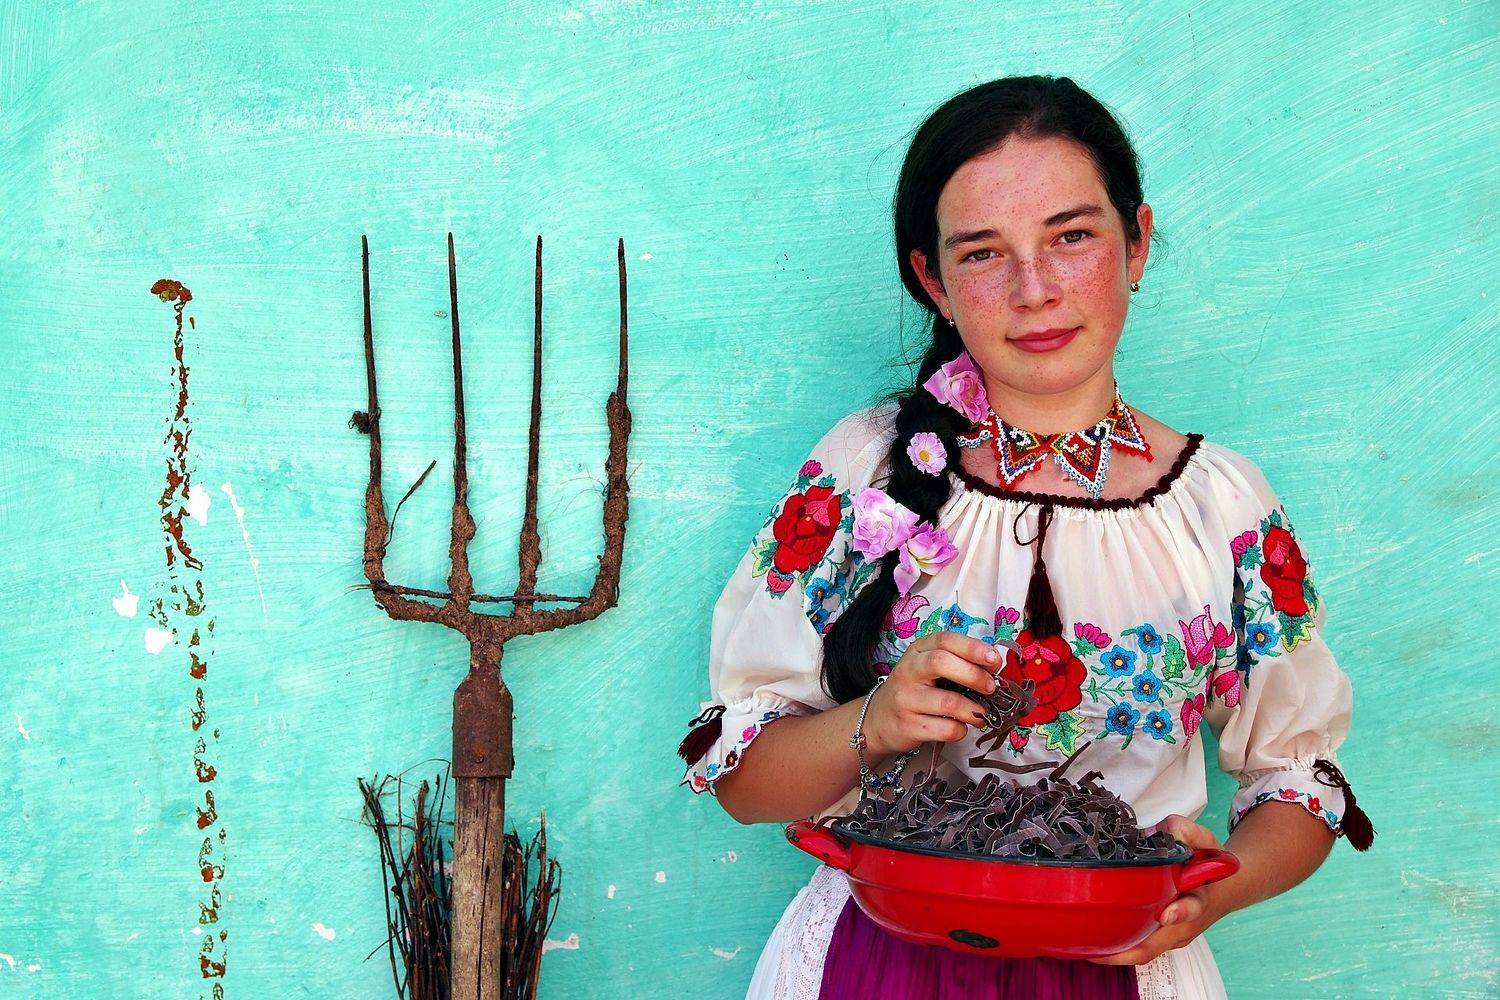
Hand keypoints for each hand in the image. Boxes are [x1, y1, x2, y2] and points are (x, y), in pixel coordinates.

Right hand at [865, 632, 999, 755]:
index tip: (994, 660)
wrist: (879, 719)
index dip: (973, 648)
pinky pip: (946, 729)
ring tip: (981, 714)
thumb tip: (993, 668)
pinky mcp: (909, 726)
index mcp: (917, 651)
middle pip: (942, 663)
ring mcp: (906, 700)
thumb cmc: (913, 690)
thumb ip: (955, 661)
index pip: (945, 640)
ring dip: (974, 710)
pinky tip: (960, 726)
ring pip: (949, 702)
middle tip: (991, 688)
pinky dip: (961, 730)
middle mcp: (908, 672)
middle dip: (974, 675)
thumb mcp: (927, 667)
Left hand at [1085, 814, 1225, 965]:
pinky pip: (1138, 949)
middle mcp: (1183, 924)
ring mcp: (1171, 935)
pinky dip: (1117, 950)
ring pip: (1143, 952)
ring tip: (1085, 950)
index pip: (1191, 909)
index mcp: (1197, 898)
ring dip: (1115, 954)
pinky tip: (1092, 946)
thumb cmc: (1206, 863)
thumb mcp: (1202, 840)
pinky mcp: (1160, 937)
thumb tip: (1166, 831)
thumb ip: (1186, 831)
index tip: (1166, 914)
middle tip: (1095, 950)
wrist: (1220, 885)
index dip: (1179, 913)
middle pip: (1155, 946)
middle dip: (1124, 951)